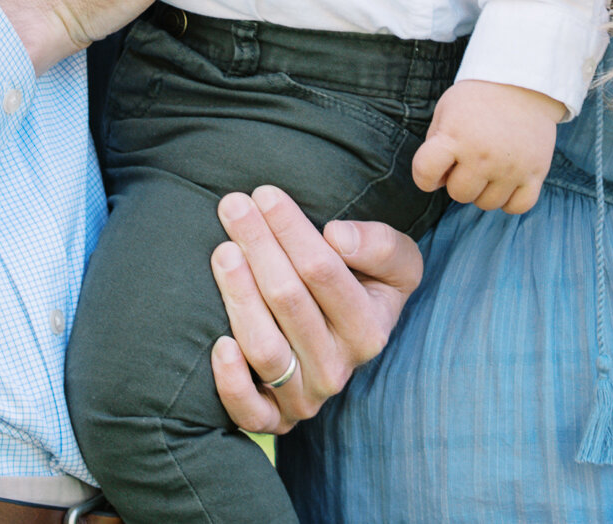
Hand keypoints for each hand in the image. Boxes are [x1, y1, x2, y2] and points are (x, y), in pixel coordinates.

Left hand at [207, 187, 421, 434]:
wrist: (344, 344)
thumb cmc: (364, 287)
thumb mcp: (394, 263)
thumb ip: (380, 245)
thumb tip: (337, 236)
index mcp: (369, 329)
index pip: (323, 272)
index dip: (291, 230)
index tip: (264, 194)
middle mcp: (338, 368)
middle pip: (289, 301)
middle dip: (259, 246)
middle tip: (232, 205)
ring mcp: (305, 398)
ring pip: (266, 349)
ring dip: (239, 296)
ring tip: (222, 251)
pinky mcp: (273, 419)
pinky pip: (249, 412)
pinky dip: (231, 382)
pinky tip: (218, 343)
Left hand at [411, 79, 564, 213]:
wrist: (523, 83)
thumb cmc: (478, 99)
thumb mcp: (446, 110)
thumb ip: (435, 145)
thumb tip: (438, 182)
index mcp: (455, 136)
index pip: (425, 173)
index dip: (425, 176)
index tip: (435, 169)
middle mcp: (483, 155)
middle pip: (459, 194)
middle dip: (460, 180)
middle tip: (469, 160)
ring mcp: (511, 167)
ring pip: (487, 204)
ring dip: (484, 190)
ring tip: (489, 165)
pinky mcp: (536, 173)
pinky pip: (517, 207)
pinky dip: (510, 200)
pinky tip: (506, 181)